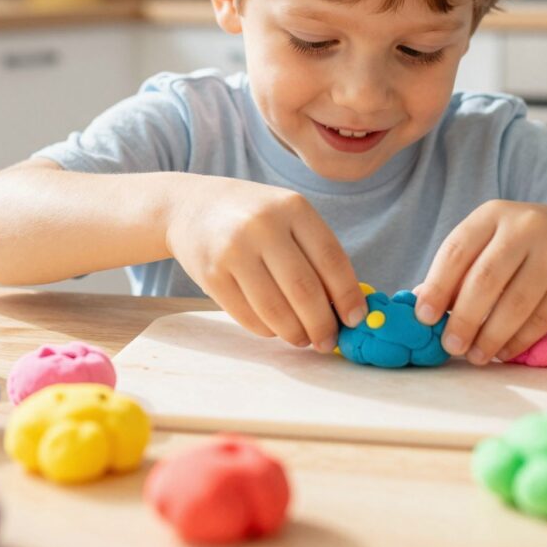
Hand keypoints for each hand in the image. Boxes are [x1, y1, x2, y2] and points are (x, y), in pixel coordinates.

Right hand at [166, 176, 366, 351]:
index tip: (355, 320)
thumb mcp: (287, 215)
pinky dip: (267, 331)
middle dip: (322, 325)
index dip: (347, 295)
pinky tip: (275, 328)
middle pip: (304, 290)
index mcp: (293, 208)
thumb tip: (345, 307)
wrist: (191, 206)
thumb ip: (316, 252)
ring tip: (303, 339)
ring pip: (275, 310)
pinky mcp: (211, 275)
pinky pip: (247, 317)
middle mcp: (263, 226)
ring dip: (295, 334)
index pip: (331, 259)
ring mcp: (233, 250)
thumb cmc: (253, 215)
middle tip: (328, 341)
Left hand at [414, 201, 546, 365]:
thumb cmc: (528, 243)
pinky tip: (504, 351)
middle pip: (485, 279)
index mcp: (493, 214)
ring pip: (515, 304)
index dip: (437, 286)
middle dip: (463, 319)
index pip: (457, 250)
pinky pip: (542, 318)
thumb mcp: (493, 240)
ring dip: (490, 337)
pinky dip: (519, 341)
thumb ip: (461, 267)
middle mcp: (526, 226)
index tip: (423, 317)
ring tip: (476, 355)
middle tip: (450, 346)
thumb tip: (421, 303)